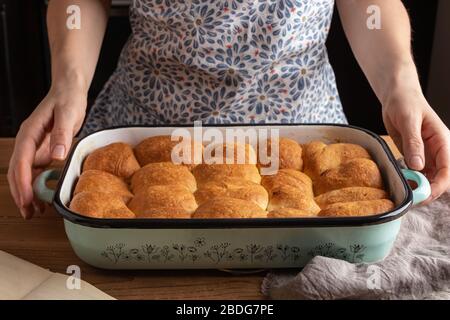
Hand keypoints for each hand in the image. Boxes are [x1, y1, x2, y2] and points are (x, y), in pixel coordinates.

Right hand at [7, 82, 86, 218]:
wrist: (69, 91)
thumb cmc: (67, 99)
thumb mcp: (68, 114)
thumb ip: (62, 134)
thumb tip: (57, 155)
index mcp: (29, 133)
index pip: (21, 161)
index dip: (23, 181)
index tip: (26, 198)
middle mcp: (28, 142)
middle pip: (18, 171)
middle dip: (21, 193)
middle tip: (29, 212)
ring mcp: (35, 147)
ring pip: (25, 174)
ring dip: (27, 192)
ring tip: (34, 211)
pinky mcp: (43, 150)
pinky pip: (36, 171)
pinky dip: (37, 185)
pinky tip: (42, 197)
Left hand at [382, 88, 449, 202]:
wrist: (397, 96)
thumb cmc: (406, 102)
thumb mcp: (409, 121)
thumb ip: (413, 144)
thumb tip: (418, 166)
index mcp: (442, 141)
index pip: (447, 170)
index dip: (438, 186)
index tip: (425, 195)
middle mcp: (437, 150)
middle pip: (440, 178)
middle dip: (429, 190)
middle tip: (412, 199)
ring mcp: (427, 154)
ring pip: (429, 178)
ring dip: (419, 187)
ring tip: (406, 194)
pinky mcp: (415, 155)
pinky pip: (417, 172)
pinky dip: (411, 180)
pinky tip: (402, 182)